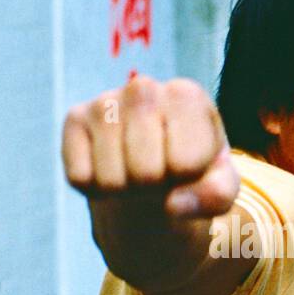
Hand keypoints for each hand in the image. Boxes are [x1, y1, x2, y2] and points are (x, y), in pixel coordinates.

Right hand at [61, 74, 238, 221]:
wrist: (152, 172)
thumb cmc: (192, 174)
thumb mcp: (219, 187)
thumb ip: (216, 195)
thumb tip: (172, 205)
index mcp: (187, 96)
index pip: (185, 164)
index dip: (187, 179)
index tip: (188, 165)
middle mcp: (143, 88)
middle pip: (145, 174)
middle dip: (153, 188)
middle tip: (158, 173)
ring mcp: (104, 101)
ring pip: (111, 181)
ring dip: (125, 191)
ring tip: (135, 170)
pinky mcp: (74, 119)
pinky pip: (80, 178)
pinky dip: (95, 189)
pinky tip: (109, 168)